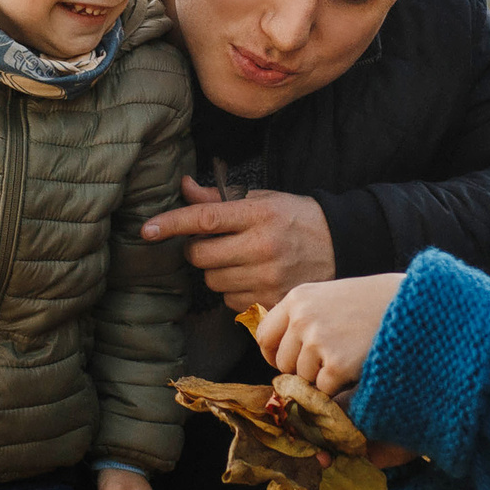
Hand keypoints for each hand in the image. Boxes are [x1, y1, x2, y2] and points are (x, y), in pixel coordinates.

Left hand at [140, 177, 336, 310]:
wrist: (342, 247)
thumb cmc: (297, 219)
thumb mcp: (264, 199)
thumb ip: (221, 198)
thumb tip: (184, 188)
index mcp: (260, 215)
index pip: (205, 218)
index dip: (172, 223)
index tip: (147, 229)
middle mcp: (263, 247)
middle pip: (201, 257)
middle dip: (197, 250)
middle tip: (212, 243)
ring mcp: (268, 278)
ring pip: (213, 281)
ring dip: (216, 271)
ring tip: (239, 260)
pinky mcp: (272, 302)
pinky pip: (230, 301)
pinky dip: (233, 291)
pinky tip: (252, 278)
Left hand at [251, 273, 405, 394]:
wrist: (413, 305)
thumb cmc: (374, 303)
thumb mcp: (330, 297)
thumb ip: (303, 318)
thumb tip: (279, 356)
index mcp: (297, 299)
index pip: (264, 337)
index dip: (275, 355)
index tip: (291, 362)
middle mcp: (302, 318)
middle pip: (283, 364)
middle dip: (303, 370)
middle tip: (332, 361)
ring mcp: (318, 340)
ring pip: (303, 379)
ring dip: (324, 378)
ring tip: (350, 357)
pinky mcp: (336, 364)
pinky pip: (324, 390)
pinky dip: (340, 387)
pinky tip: (358, 366)